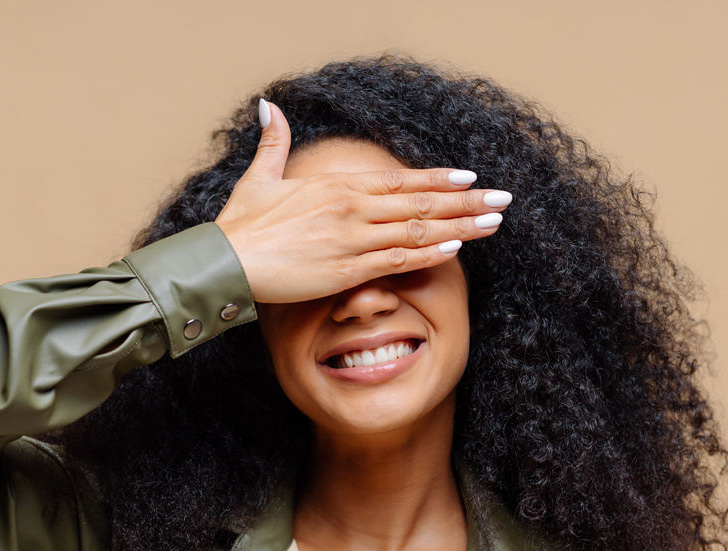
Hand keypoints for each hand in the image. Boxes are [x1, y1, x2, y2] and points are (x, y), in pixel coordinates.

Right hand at [215, 100, 509, 304]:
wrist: (224, 261)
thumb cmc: (241, 225)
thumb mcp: (259, 177)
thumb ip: (274, 142)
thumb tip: (269, 106)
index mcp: (338, 186)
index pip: (400, 180)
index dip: (438, 180)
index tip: (470, 178)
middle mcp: (353, 208)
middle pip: (421, 203)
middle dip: (466, 201)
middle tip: (503, 199)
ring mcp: (353, 238)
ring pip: (419, 230)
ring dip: (461, 226)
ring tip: (494, 223)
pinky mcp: (347, 269)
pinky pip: (398, 259)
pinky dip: (430, 253)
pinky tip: (456, 248)